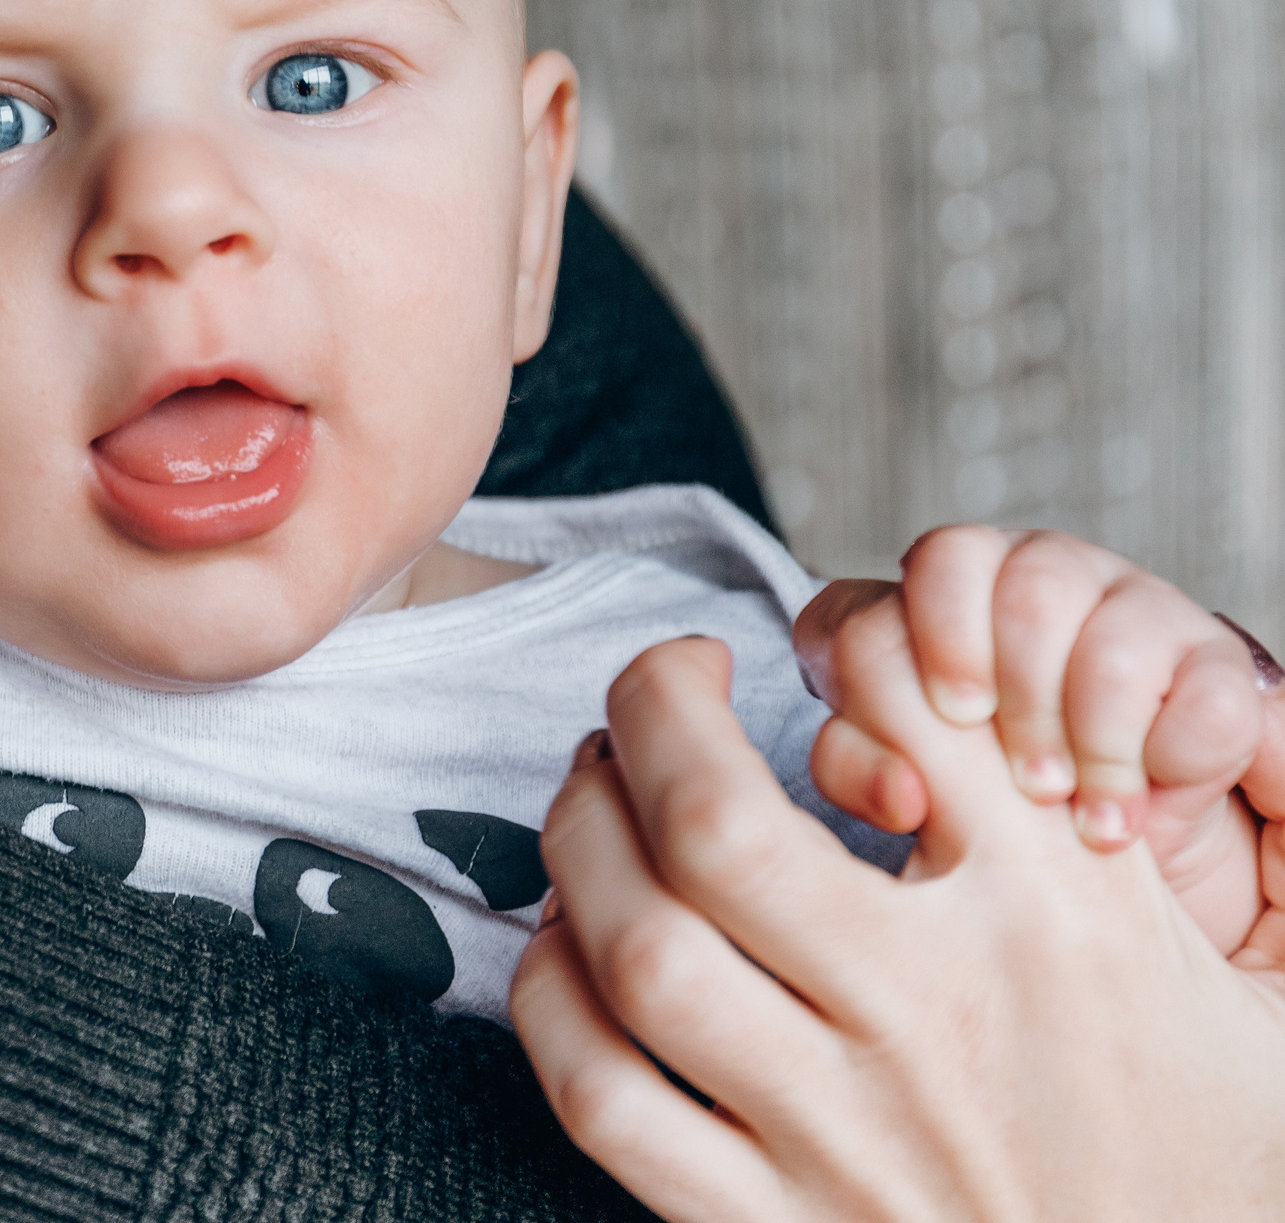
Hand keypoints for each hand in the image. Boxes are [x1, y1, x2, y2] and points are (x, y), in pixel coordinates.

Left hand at [511, 635, 1284, 1221]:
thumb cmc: (1203, 1132)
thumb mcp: (1216, 957)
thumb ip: (1093, 818)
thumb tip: (946, 692)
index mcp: (1054, 918)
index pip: (901, 702)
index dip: (825, 638)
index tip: (791, 651)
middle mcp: (937, 1015)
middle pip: (712, 821)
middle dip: (646, 716)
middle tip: (655, 693)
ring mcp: (844, 1132)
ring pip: (640, 948)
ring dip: (581, 844)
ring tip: (597, 798)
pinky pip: (605, 1099)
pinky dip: (554, 1003)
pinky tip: (573, 948)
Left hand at [796, 528, 1267, 948]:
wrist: (1109, 846)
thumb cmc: (990, 801)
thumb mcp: (913, 782)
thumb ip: (865, 768)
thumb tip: (895, 793)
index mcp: (951, 592)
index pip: (934, 562)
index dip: (928, 638)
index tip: (952, 716)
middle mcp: (1039, 579)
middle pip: (1018, 586)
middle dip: (1020, 698)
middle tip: (1023, 784)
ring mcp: (1132, 608)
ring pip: (1110, 638)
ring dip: (1090, 739)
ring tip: (1079, 815)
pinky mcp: (1217, 664)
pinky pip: (1203, 695)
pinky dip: (1167, 758)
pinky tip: (1135, 802)